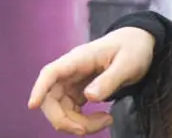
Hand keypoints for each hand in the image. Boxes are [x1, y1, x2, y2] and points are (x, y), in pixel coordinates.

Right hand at [26, 28, 157, 135]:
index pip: (51, 73)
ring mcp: (73, 83)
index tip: (33, 105)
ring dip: (78, 123)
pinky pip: (72, 112)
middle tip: (85, 130)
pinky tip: (104, 118)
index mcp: (79, 59)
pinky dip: (84, 121)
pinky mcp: (79, 92)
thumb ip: (109, 80)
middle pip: (51, 98)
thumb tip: (90, 97)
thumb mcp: (128, 63)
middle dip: (63, 119)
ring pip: (61, 110)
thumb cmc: (133, 49)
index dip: (39, 89)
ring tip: (107, 120)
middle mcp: (70, 72)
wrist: (139, 43)